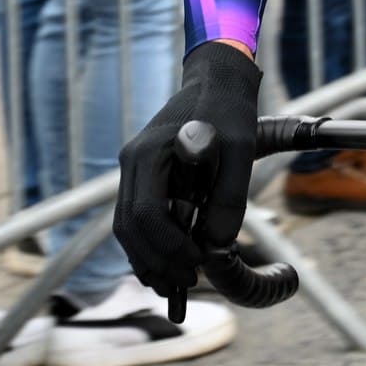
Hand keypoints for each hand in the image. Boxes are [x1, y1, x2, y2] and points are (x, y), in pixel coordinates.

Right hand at [115, 40, 262, 298]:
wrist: (217, 82)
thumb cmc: (229, 111)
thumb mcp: (240, 149)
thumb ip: (229, 195)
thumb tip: (216, 243)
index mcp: (148, 153)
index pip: (145, 214)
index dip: (169, 245)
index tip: (197, 262)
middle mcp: (131, 162)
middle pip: (128, 226)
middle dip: (156, 260)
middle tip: (188, 282)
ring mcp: (133, 170)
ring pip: (126, 227)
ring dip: (148, 258)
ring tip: (176, 283)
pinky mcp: (142, 177)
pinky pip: (135, 219)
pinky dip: (148, 245)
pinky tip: (168, 264)